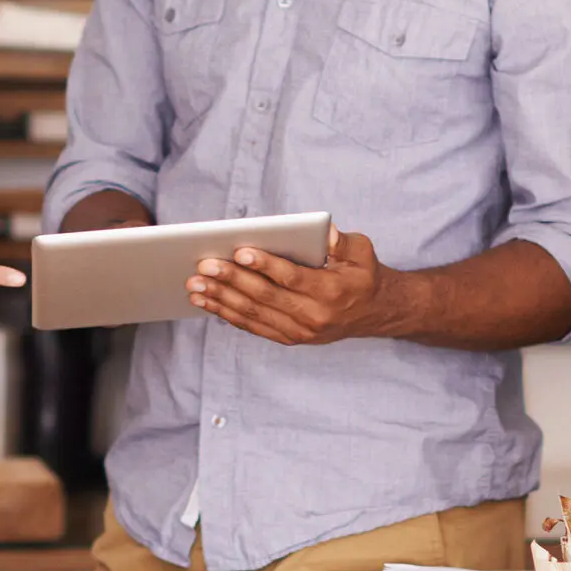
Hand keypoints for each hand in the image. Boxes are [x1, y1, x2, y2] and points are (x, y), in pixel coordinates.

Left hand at [185, 224, 405, 344]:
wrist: (375, 312)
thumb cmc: (363, 273)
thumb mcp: (362, 251)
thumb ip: (343, 241)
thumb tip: (324, 232)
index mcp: (331, 291)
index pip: (291, 278)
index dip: (265, 264)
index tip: (239, 250)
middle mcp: (314, 316)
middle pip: (265, 297)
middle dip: (231, 280)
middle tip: (203, 265)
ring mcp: (301, 331)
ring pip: (254, 315)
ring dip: (221, 300)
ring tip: (195, 285)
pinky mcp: (291, 338)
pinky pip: (255, 327)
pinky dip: (228, 315)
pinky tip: (207, 302)